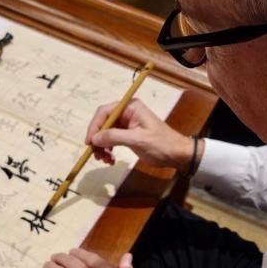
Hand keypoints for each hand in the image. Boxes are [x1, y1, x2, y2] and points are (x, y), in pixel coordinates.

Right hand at [85, 98, 202, 170]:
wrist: (176, 154)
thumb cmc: (161, 144)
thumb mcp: (137, 139)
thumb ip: (115, 136)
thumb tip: (95, 138)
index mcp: (130, 107)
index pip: (105, 112)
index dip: (94, 126)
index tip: (90, 142)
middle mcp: (127, 113)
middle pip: (103, 123)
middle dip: (98, 139)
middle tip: (96, 154)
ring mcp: (127, 124)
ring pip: (105, 133)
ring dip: (102, 147)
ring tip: (105, 159)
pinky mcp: (127, 135)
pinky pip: (111, 140)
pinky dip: (108, 150)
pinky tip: (110, 159)